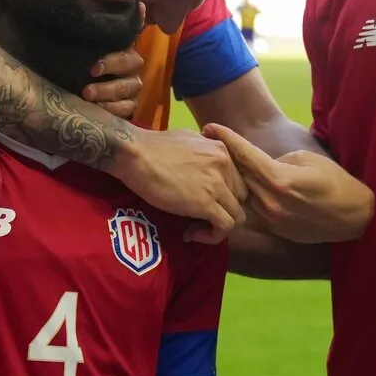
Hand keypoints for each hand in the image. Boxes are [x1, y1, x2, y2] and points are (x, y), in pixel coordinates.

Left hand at [82, 3, 145, 118]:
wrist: (81, 86)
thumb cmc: (86, 61)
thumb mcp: (91, 44)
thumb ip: (109, 26)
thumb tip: (139, 4)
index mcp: (123, 50)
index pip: (127, 52)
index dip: (113, 60)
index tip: (93, 69)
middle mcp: (131, 68)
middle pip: (130, 69)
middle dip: (109, 78)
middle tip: (87, 86)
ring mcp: (132, 88)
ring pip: (128, 91)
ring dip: (108, 95)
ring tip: (87, 97)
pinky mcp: (130, 105)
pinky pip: (128, 109)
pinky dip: (114, 110)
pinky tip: (99, 110)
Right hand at [113, 127, 247, 244]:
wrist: (135, 154)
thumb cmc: (152, 146)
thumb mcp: (187, 139)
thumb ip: (202, 152)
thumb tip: (200, 164)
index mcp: (221, 150)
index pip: (237, 179)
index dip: (223, 194)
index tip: (202, 201)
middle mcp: (225, 165)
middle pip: (240, 198)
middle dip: (223, 210)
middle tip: (201, 216)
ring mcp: (217, 185)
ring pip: (236, 215)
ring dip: (218, 226)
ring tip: (195, 228)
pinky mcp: (206, 203)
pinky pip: (224, 227)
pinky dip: (211, 236)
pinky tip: (191, 235)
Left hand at [203, 123, 374, 243]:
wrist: (354, 218)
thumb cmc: (335, 182)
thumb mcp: (308, 159)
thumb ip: (278, 160)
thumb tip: (261, 165)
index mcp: (279, 179)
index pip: (245, 155)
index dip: (226, 138)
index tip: (209, 126)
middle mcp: (270, 201)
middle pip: (239, 175)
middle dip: (226, 158)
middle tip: (210, 142)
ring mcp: (270, 219)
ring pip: (244, 193)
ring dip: (235, 178)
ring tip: (225, 164)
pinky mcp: (274, 230)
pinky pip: (254, 208)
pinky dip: (250, 195)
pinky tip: (246, 185)